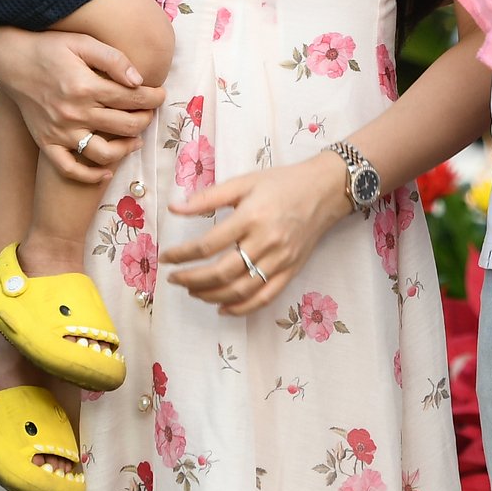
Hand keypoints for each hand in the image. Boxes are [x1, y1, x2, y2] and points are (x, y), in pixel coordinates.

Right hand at [0, 27, 164, 182]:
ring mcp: (60, 132)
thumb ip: (113, 59)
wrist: (11, 60)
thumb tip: (139, 81)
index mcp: (86, 86)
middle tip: (149, 112)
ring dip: (126, 148)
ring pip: (104, 153)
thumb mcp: (82, 42)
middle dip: (145, 119)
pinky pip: (70, 169)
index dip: (153, 97)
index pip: (132, 98)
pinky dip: (90, 175)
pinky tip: (106, 171)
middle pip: (125, 125)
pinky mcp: (46, 143)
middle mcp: (74, 113)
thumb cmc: (50, 47)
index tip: (160, 94)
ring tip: (135, 139)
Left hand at [162, 157, 352, 314]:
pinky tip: (222, 308)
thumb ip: (208, 197)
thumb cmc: (282, 183)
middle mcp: (266, 242)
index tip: (166, 258)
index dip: (182, 255)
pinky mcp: (291, 271)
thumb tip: (174, 209)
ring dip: (211, 296)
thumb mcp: (244, 182)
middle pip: (223, 273)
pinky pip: (264, 298)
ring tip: (192, 291)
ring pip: (241, 290)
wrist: (325, 190)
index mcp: (251, 217)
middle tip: (175, 279)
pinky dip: (241, 308)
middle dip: (193, 280)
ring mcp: (281, 260)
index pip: (209, 244)